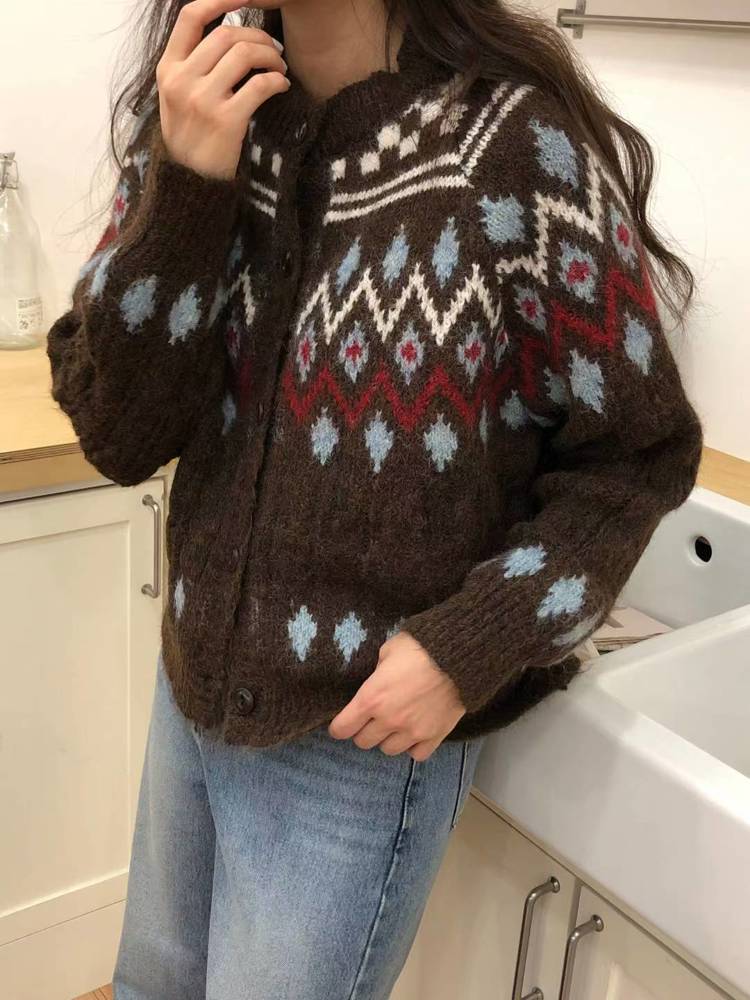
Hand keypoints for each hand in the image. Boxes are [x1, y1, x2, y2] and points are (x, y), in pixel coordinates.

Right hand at [157, 0, 290, 180]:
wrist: (190, 185)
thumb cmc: (190, 140)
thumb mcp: (177, 99)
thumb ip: (192, 67)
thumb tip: (225, 34)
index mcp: (167, 70)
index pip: (191, 17)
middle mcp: (182, 81)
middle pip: (226, 34)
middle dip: (257, 36)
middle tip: (273, 51)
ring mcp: (203, 100)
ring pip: (244, 54)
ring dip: (270, 57)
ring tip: (279, 70)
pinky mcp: (226, 121)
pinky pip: (259, 86)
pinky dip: (276, 82)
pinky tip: (281, 87)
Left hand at [328, 631, 465, 760]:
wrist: (459, 657)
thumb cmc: (420, 648)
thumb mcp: (389, 650)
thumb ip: (377, 670)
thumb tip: (377, 678)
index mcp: (371, 698)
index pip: (342, 728)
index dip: (339, 727)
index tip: (342, 723)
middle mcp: (388, 720)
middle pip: (363, 742)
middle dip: (363, 731)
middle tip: (371, 720)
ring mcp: (412, 731)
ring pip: (388, 750)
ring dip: (387, 739)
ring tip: (394, 725)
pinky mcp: (434, 736)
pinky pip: (416, 754)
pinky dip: (413, 747)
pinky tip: (415, 733)